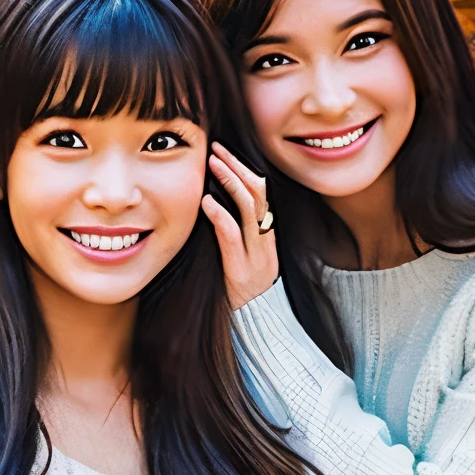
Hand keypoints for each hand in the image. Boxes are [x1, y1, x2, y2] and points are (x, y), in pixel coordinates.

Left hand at [202, 142, 278, 311]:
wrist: (259, 325)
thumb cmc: (243, 292)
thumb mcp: (244, 258)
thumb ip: (235, 234)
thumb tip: (215, 206)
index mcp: (267, 236)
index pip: (262, 194)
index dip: (244, 170)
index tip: (225, 153)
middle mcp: (264, 241)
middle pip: (258, 193)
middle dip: (237, 167)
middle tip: (216, 149)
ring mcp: (255, 255)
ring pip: (249, 209)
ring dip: (230, 182)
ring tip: (212, 164)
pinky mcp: (241, 270)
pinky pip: (233, 237)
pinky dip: (220, 215)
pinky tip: (207, 201)